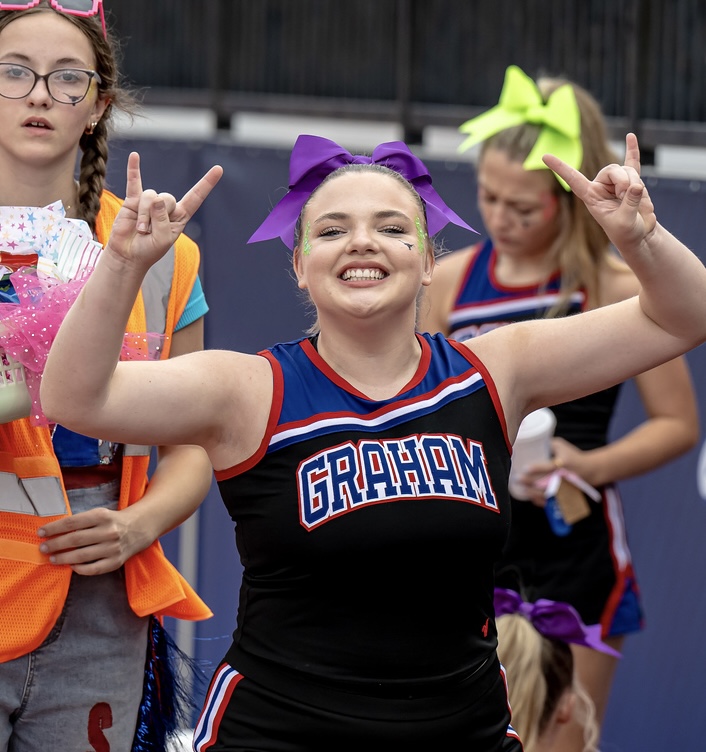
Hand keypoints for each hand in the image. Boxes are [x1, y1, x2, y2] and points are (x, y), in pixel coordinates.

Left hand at [37, 507, 150, 575]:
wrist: (140, 527)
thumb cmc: (114, 521)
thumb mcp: (100, 514)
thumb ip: (81, 522)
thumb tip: (55, 533)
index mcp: (102, 516)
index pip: (72, 522)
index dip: (54, 528)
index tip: (41, 533)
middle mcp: (109, 531)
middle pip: (75, 539)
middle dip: (55, 544)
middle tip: (43, 548)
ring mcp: (113, 547)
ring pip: (82, 556)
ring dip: (63, 558)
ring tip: (52, 558)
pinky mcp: (117, 561)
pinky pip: (94, 569)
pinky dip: (80, 569)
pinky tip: (71, 566)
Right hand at [107, 152, 222, 269]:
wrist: (129, 254)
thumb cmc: (149, 250)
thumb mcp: (163, 240)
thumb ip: (162, 221)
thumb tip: (156, 198)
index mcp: (180, 216)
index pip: (196, 197)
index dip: (207, 184)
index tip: (218, 169)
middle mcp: (167, 207)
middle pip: (167, 197)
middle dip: (157, 215)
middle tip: (149, 231)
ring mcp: (150, 202)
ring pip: (150, 196)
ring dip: (144, 215)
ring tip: (140, 229)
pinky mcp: (133, 201)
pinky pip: (134, 182)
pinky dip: (134, 170)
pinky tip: (135, 156)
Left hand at [516, 438, 590, 506]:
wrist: (589, 470)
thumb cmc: (572, 456)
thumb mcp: (562, 446)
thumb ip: (547, 444)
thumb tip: (528, 443)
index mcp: (564, 464)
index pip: (549, 467)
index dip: (536, 468)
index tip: (525, 469)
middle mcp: (564, 477)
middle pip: (545, 482)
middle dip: (530, 482)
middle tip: (517, 479)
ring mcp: (565, 488)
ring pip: (547, 494)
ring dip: (533, 493)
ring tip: (521, 489)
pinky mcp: (565, 496)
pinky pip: (552, 501)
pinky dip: (541, 501)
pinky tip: (531, 497)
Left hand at [543, 133, 655, 253]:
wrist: (639, 234)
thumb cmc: (626, 232)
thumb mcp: (625, 221)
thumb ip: (629, 203)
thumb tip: (636, 186)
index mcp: (591, 196)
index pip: (573, 179)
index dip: (559, 168)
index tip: (544, 155)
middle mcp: (601, 187)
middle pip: (611, 169)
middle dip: (622, 180)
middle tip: (626, 194)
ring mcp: (616, 183)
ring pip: (626, 170)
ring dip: (634, 182)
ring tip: (635, 199)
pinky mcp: (632, 182)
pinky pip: (632, 162)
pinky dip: (632, 150)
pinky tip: (630, 136)